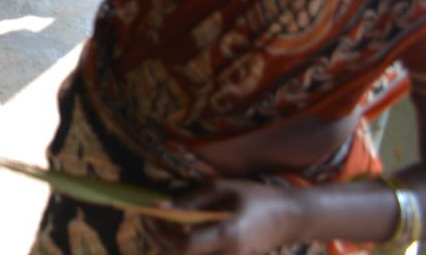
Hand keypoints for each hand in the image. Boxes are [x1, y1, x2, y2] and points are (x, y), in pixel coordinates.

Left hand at [142, 179, 304, 254]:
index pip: (184, 246)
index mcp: (228, 235)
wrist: (290, 218)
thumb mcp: (223, 189)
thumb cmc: (257, 198)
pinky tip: (178, 233)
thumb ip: (191, 200)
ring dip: (169, 246)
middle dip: (159, 241)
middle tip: (148, 220)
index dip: (160, 234)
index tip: (148, 215)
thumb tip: (161, 207)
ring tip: (160, 226)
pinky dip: (183, 249)